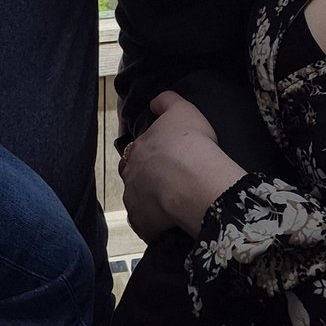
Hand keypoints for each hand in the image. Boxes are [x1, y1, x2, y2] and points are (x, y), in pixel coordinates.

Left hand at [118, 92, 244, 241]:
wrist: (196, 182)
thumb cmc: (191, 144)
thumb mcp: (183, 110)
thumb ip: (166, 101)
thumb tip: (155, 102)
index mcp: (138, 148)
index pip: (136, 151)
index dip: (150, 154)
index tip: (164, 158)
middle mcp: (130, 174)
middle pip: (132, 176)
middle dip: (145, 178)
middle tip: (167, 181)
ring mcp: (134, 201)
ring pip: (137, 201)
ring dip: (149, 201)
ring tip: (171, 204)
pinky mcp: (143, 224)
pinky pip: (147, 224)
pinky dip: (156, 223)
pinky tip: (172, 221)